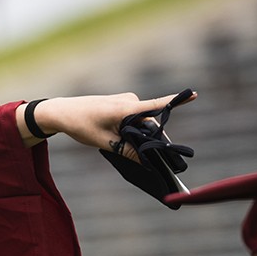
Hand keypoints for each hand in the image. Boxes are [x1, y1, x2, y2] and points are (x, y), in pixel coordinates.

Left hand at [20, 92, 196, 159]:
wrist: (62, 112)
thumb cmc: (81, 125)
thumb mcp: (104, 142)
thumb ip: (127, 151)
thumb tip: (147, 161)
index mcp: (126, 108)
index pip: (156, 105)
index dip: (176, 101)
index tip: (194, 94)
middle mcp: (129, 100)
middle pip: (151, 122)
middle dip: (153, 139)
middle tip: (157, 160)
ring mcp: (126, 101)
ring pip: (143, 121)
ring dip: (142, 135)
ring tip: (132, 150)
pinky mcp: (122, 104)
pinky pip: (135, 117)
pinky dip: (135, 129)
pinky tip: (128, 141)